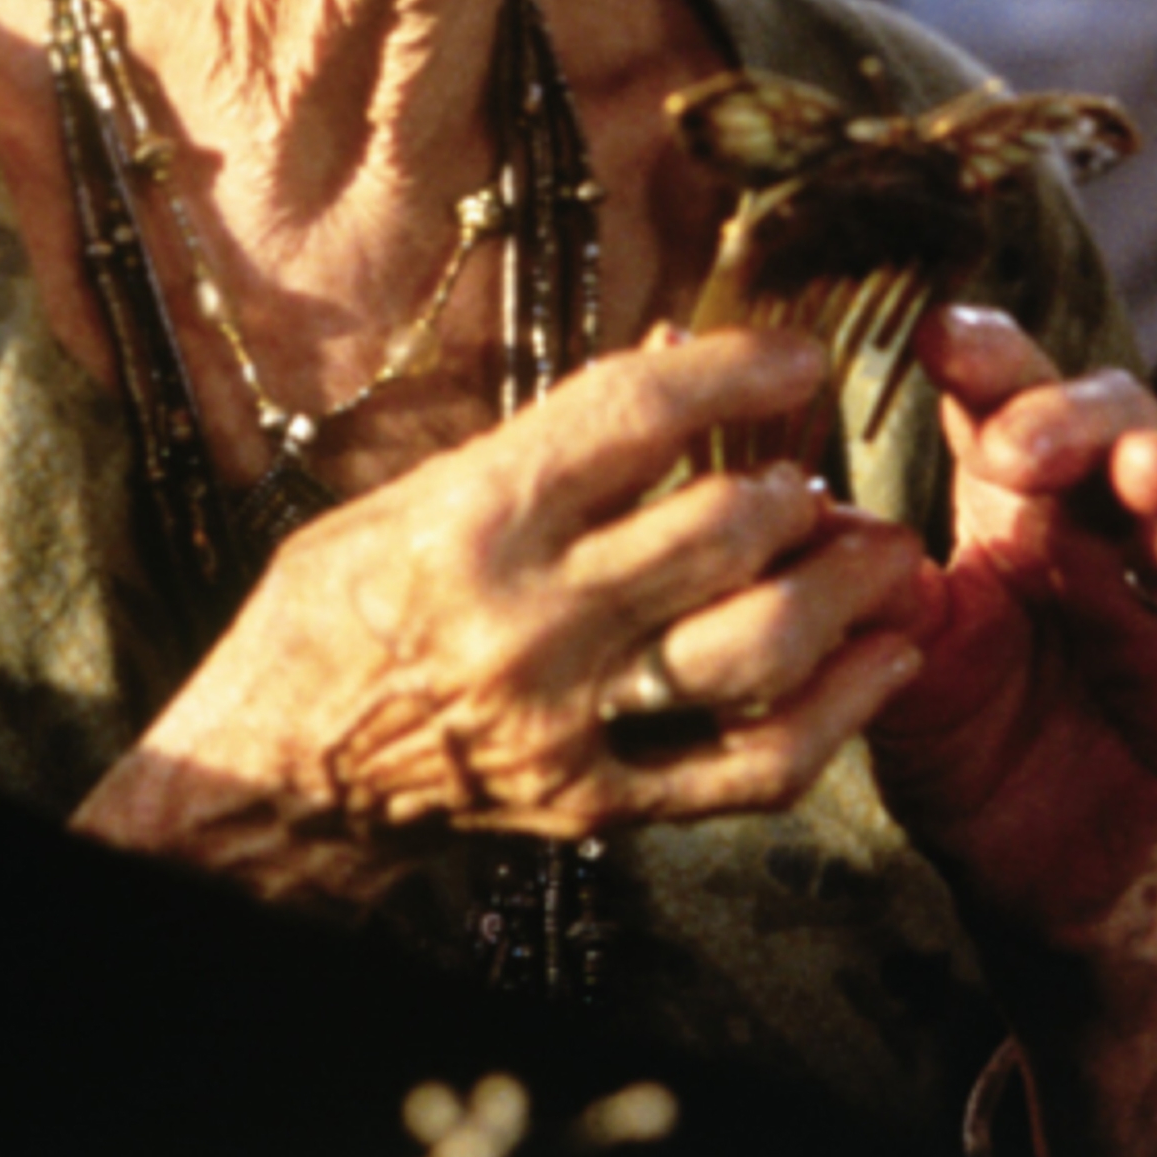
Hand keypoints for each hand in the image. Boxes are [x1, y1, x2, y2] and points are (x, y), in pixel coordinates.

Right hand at [75, 329, 927, 905]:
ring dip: (839, 591)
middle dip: (796, 486)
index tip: (795, 354)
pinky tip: (884, 663)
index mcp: (473, 518)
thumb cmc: (329, 611)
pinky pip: (750, 768)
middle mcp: (529, 617)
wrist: (271, 774)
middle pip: (719, 529)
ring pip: (753, 647)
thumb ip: (541, 441)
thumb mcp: (408, 495)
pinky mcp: (596, 801)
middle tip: (819, 471)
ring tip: (874, 551)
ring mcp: (569, 719)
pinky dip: (837, 716)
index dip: (734, 368)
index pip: (633, 413)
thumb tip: (669, 355)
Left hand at [869, 305, 1156, 948]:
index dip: (984, 356)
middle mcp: (1097, 525)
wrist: (1000, 858)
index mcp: (1008, 494)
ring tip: (1152, 476)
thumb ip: (866, 582)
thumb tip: (807, 516)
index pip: (1005, 395)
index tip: (937, 340)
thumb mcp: (893, 644)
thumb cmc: (943, 718)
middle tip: (1016, 445)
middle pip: (1120, 423)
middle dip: (1075, 417)